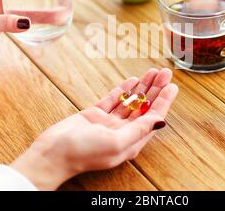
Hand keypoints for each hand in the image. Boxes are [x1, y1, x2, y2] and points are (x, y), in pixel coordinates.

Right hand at [11, 68, 178, 190]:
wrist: (52, 153)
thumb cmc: (83, 153)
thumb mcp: (116, 142)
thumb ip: (138, 130)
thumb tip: (160, 121)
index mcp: (131, 142)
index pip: (152, 118)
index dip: (164, 101)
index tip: (172, 86)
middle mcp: (122, 132)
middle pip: (144, 107)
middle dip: (156, 89)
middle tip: (165, 72)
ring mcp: (109, 123)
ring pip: (130, 102)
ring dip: (142, 87)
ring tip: (153, 72)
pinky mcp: (95, 115)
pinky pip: (114, 99)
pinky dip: (124, 90)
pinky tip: (133, 81)